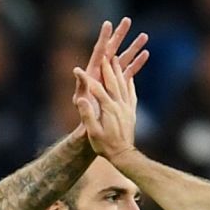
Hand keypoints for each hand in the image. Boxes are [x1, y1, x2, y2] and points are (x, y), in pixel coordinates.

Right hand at [74, 36, 142, 159]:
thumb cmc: (105, 146)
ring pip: (123, 84)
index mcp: (108, 109)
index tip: (77, 69)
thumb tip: (80, 99)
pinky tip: (129, 77)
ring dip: (119, 71)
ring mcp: (127, 108)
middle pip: (113, 81)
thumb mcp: (93, 133)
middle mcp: (119, 105)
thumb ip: (88, 115)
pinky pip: (131, 94)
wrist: (123, 155)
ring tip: (116, 58)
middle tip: (104, 53)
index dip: (86, 78)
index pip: (96, 88)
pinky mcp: (131, 112)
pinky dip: (130, 83)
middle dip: (107, 67)